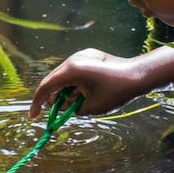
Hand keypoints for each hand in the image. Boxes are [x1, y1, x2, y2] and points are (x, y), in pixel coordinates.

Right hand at [28, 48, 147, 118]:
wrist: (140, 75)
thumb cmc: (116, 92)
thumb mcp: (91, 107)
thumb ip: (70, 108)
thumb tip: (60, 106)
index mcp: (71, 70)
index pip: (46, 87)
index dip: (37, 103)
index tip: (33, 116)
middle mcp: (74, 59)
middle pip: (53, 80)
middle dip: (51, 97)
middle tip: (54, 113)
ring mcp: (82, 55)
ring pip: (64, 76)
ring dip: (64, 91)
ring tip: (73, 105)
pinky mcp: (91, 56)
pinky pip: (75, 71)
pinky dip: (73, 84)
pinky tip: (82, 95)